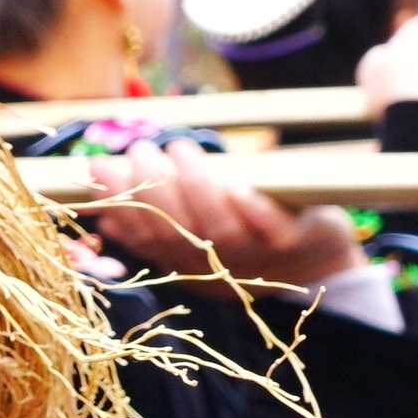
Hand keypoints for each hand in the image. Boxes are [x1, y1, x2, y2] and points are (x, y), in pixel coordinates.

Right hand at [84, 143, 364, 290]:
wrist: (319, 269)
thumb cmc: (249, 245)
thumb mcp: (198, 242)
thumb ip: (158, 227)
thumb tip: (105, 215)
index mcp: (185, 261)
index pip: (142, 234)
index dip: (117, 202)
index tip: (98, 166)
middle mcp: (214, 262)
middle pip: (174, 230)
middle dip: (151, 189)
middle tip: (138, 150)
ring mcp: (253, 252)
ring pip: (217, 225)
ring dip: (195, 186)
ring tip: (179, 148)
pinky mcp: (292, 239)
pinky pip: (271, 225)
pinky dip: (254, 207)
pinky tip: (236, 185)